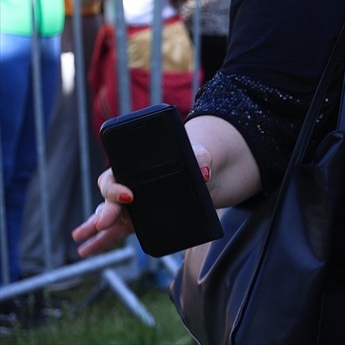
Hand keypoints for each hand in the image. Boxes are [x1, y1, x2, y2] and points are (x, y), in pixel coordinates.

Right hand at [72, 143, 213, 257]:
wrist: (201, 174)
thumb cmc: (194, 159)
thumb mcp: (199, 156)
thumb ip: (201, 160)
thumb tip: (203, 173)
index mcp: (136, 167)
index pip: (117, 175)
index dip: (117, 187)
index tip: (127, 197)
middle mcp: (128, 185)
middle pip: (110, 198)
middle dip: (105, 211)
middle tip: (104, 222)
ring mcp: (129, 205)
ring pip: (106, 216)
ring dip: (94, 227)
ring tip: (80, 238)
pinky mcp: (135, 220)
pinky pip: (114, 232)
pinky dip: (99, 241)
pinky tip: (85, 250)